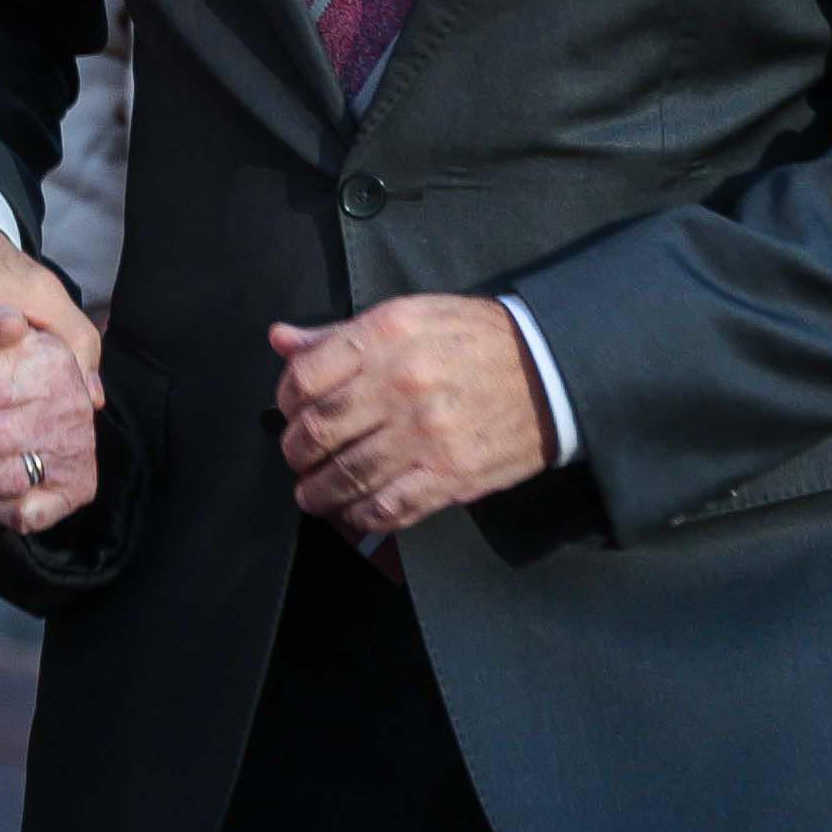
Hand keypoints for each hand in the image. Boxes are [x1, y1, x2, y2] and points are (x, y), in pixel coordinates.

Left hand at [270, 294, 553, 541]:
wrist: (550, 370)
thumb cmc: (474, 339)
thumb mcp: (409, 315)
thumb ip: (340, 333)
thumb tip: (281, 340)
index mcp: (387, 335)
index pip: (305, 377)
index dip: (285, 400)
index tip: (290, 411)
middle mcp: (402, 383)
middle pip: (319, 430)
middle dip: (295, 451)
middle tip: (297, 456)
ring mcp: (427, 433)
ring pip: (347, 475)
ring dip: (318, 491)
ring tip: (312, 493)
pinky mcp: (451, 474)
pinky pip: (389, 507)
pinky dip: (361, 516)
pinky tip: (352, 511)